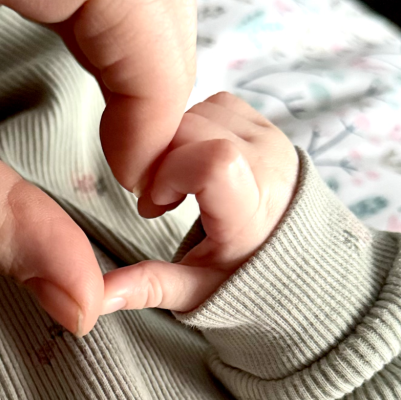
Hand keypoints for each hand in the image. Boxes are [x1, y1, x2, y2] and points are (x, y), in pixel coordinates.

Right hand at [101, 92, 298, 313]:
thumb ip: (149, 288)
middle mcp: (269, 167)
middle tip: (160, 201)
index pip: (212, 162)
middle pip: (190, 132)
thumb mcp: (196, 293)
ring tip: (178, 184)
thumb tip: (100, 295)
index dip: (169, 174)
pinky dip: (193, 127)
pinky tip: (193, 163)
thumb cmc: (245, 280)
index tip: (159, 206)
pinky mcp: (267, 125)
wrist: (300, 262)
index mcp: (253, 211)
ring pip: (198, 112)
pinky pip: (216, 104)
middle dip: (158, 160)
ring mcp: (270, 140)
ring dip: (173, 143)